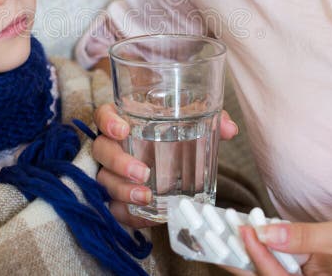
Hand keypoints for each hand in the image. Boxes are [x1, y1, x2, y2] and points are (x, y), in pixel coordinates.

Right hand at [91, 102, 239, 227]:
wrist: (173, 171)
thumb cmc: (176, 142)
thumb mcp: (192, 128)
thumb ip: (211, 121)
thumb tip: (230, 128)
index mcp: (125, 123)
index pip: (104, 116)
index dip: (108, 121)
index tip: (123, 129)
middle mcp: (113, 147)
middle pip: (102, 150)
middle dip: (119, 162)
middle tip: (143, 172)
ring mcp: (110, 173)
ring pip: (104, 180)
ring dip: (122, 190)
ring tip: (145, 196)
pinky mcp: (116, 198)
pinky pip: (113, 208)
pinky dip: (127, 213)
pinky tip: (143, 216)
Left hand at [238, 210, 331, 275]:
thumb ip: (304, 237)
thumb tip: (267, 232)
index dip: (258, 258)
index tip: (242, 233)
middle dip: (249, 262)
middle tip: (222, 240)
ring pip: (283, 271)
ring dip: (260, 254)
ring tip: (236, 234)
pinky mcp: (326, 271)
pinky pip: (295, 263)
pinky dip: (279, 249)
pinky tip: (262, 234)